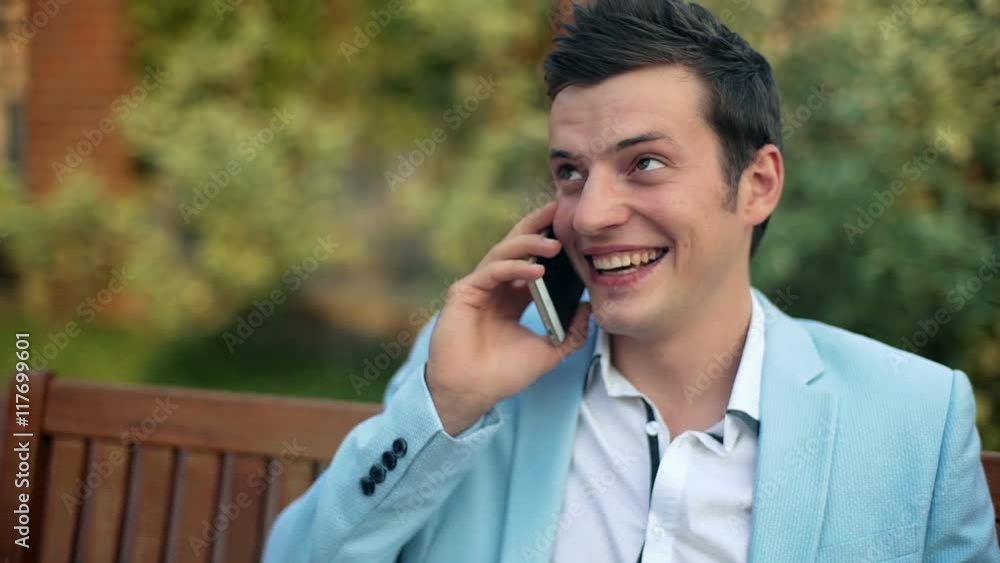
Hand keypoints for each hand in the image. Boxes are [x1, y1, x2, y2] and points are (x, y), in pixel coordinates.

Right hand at [426, 201, 591, 435]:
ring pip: (505, 252)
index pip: (532, 259)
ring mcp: (479, 287)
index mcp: (513, 296)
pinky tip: (538, 270)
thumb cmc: (503, 374)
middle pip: (516, 245)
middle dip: (537, 226)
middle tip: (559, 210)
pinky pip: (493, 270)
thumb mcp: (548, 352)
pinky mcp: (465, 292)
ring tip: (556, 244)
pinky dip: (516, 266)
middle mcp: (496, 286)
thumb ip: (571, 333)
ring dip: (530, 244)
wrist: (472, 393)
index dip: (548, 240)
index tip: (571, 226)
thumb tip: (590, 308)